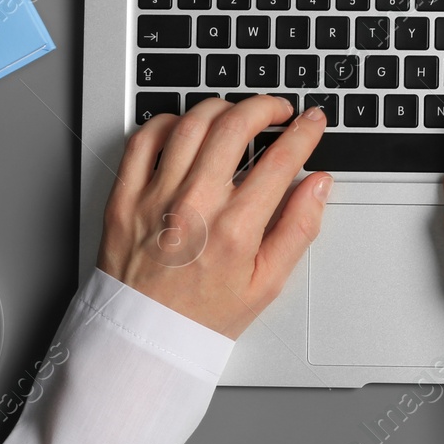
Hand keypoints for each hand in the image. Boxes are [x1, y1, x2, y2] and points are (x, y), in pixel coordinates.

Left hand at [99, 96, 332, 338]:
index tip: (312, 122)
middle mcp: (194, 206)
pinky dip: (168, 122)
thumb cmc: (203, 315)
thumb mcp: (267, 283)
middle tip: (277, 110)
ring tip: (235, 115)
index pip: (280, 160)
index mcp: (234, 230)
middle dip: (266, 106)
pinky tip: (186, 129)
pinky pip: (144, 140)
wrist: (144, 337)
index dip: (304, 132)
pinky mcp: (125, 197)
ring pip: (191, 123)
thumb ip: (299, 229)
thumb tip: (318, 185)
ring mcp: (155, 197)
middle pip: (235, 126)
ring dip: (221, 108)